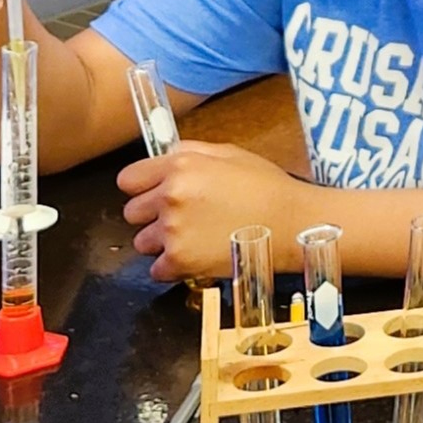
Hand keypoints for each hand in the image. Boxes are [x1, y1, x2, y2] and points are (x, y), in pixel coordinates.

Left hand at [119, 141, 303, 282]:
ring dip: (163, 244)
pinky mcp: (181, 261)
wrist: (294, 225)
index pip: (128, 180)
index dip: (143, 189)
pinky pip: (156, 270)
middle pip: (132, 213)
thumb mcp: (230, 154)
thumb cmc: (270, 189)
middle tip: (182, 220)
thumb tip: (165, 156)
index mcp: (179, 167)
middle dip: (153, 217)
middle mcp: (170, 196)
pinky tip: (197, 258)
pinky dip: (173, 269)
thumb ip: (191, 153)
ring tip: (194, 241)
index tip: (154, 195)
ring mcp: (173, 230)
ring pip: (142, 243)